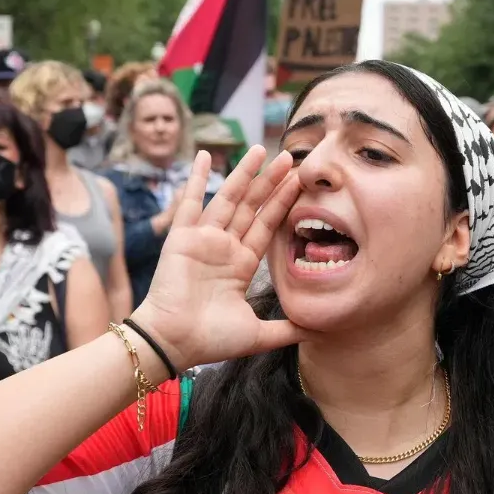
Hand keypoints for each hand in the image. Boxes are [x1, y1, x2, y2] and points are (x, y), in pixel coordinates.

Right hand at [130, 145, 313, 369]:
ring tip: (261, 149)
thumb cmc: (211, 340)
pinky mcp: (182, 238)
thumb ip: (286, 329)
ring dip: (244, 174)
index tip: (299, 183)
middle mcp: (224, 248)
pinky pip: (191, 203)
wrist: (174, 343)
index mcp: (241, 265)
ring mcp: (203, 240)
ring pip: (228, 199)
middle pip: (253, 207)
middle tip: (290, 157)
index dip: (283, 204)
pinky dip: (195, 179)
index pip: (267, 226)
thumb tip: (318, 331)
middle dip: (271, 182)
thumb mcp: (258, 334)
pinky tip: (204, 156)